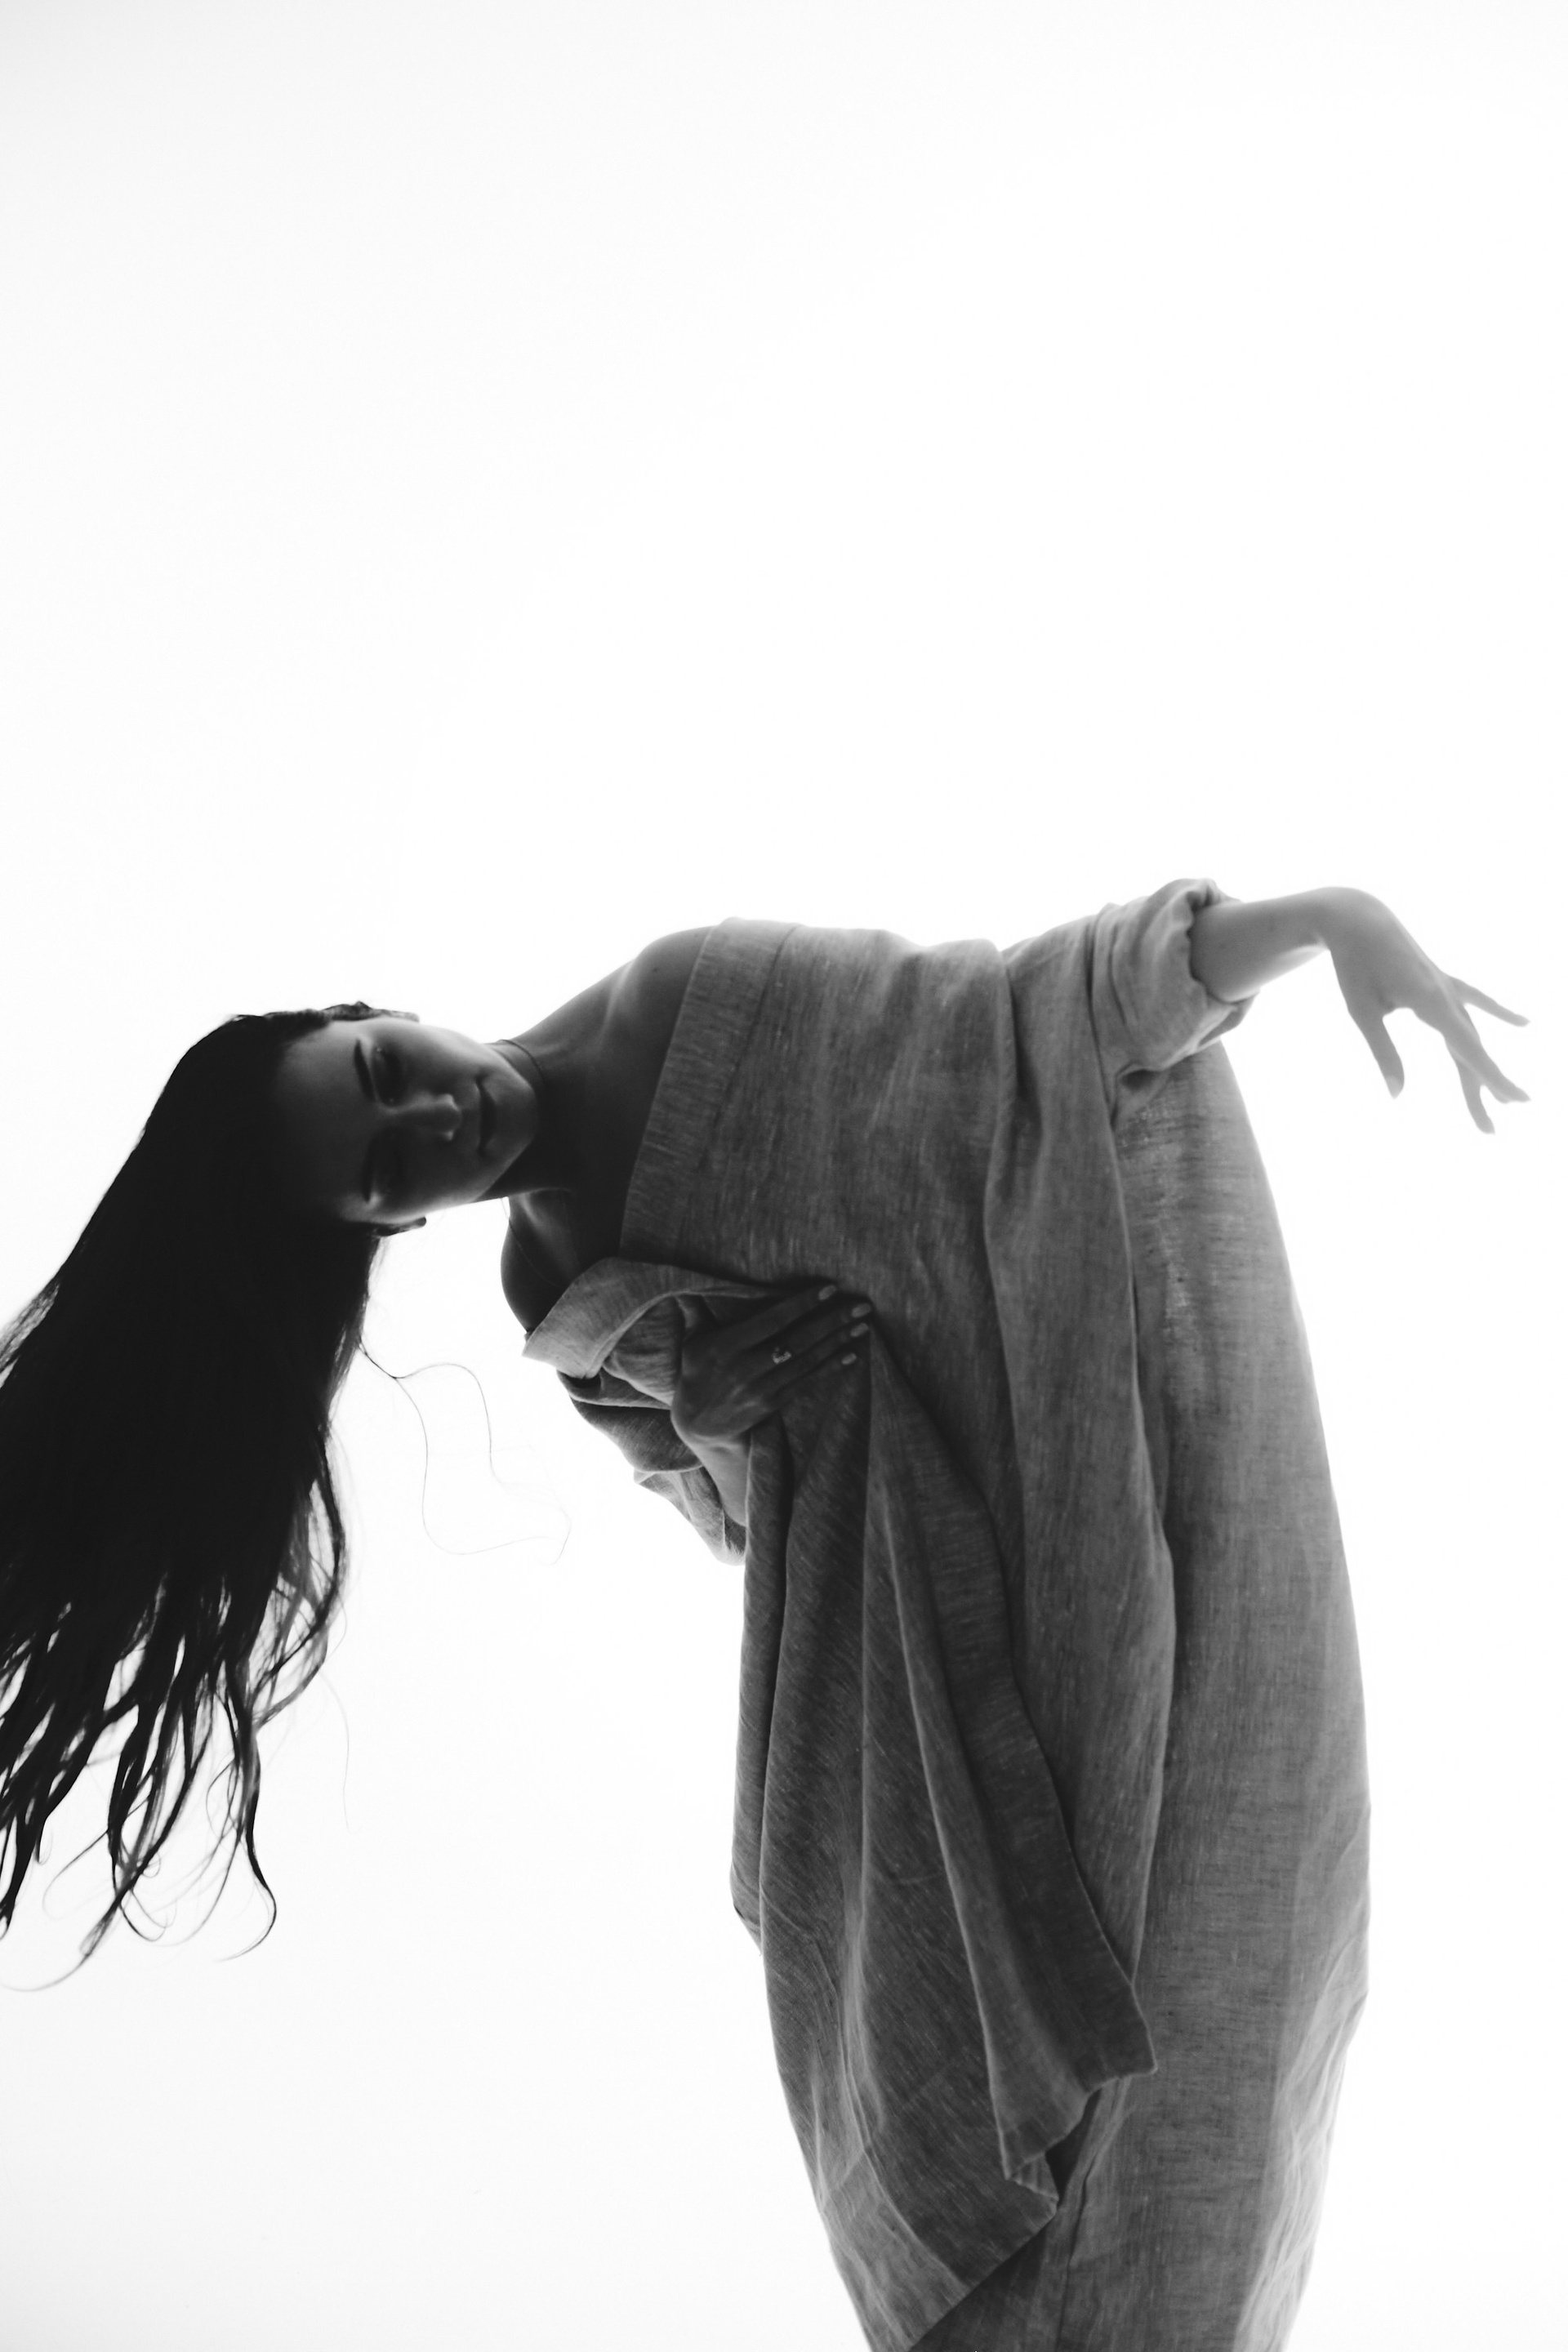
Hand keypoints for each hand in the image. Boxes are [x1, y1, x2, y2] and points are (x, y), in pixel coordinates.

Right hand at [670, 1285, 872, 1448]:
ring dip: (839, 1342)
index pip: (773, 1320)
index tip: (830, 1288)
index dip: (803, 1304)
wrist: (699, 1423)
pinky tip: (852, 1355)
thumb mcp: (692, 1341)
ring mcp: (763, 1388)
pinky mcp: (774, 1403)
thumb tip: (691, 1283)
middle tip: (862, 1306)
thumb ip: (697, 1312)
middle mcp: (747, 1367)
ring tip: (863, 1326)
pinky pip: (808, 1382)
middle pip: (798, 1340)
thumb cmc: (696, 1372)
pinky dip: (831, 1368)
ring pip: (808, 1361)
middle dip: (834, 1321)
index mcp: (728, 1345)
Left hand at [1317, 887, 1530, 1133]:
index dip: (1492, 1077)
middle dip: (1483, 1091)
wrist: (1357, 918)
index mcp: (1430, 1002)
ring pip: (1474, 1035)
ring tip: (1502, 1102)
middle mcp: (1447, 994)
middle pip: (1471, 1051)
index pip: (1468, 1049)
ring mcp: (1448, 987)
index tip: (1515, 1101)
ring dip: (1485, 1069)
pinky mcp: (1442, 981)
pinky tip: (1525, 1024)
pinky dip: (1500, 1012)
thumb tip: (1396, 1095)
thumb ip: (1383, 1051)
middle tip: (1491, 1132)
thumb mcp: (1361, 1011)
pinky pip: (1477, 1001)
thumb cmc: (1354, 965)